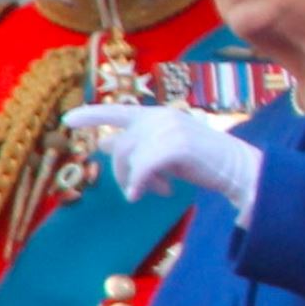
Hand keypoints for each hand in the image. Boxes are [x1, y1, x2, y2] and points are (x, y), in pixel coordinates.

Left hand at [62, 104, 262, 215]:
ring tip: (160, 189)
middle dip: (123, 172)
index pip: (117, 111)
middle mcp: (159, 117)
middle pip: (120, 148)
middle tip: (138, 189)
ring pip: (131, 161)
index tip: (67, 119)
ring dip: (138, 181)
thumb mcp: (164, 149)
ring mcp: (168, 129)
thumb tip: (105, 143)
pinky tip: (153, 194)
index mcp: (155, 114)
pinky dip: (142, 185)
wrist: (237, 168)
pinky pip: (143, 170)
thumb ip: (138, 144)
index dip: (91, 114)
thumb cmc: (201, 160)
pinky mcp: (176, 146)